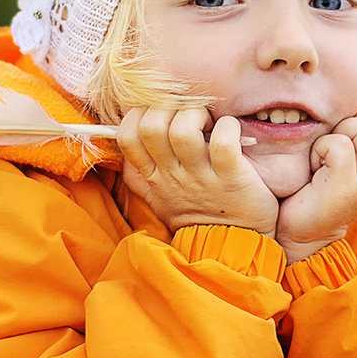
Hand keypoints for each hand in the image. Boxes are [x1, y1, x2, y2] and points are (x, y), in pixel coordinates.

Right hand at [119, 107, 277, 234]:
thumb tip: (124, 153)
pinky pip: (224, 142)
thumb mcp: (160, 201)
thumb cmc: (197, 217)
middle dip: (168, 108)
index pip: (127, 137)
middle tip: (187, 114)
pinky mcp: (231, 178)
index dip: (138, 114)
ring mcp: (201, 177)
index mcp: (155, 177)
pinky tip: (232, 130)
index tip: (159, 113)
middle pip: (151, 126)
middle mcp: (173, 175)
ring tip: (208, 122)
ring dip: (196, 115)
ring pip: (182, 130)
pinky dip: (228, 127)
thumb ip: (140, 178)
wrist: (230, 249)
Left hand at [275, 109, 356, 261]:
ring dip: (340, 134)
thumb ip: (349, 138)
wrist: (299, 235)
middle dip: (354, 123)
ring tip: (324, 156)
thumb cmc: (310, 190)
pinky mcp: (347, 187)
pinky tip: (314, 168)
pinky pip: (339, 145)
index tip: (341, 139)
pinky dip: (320, 149)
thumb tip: (344, 102)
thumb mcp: (336, 161)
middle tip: (332, 146)